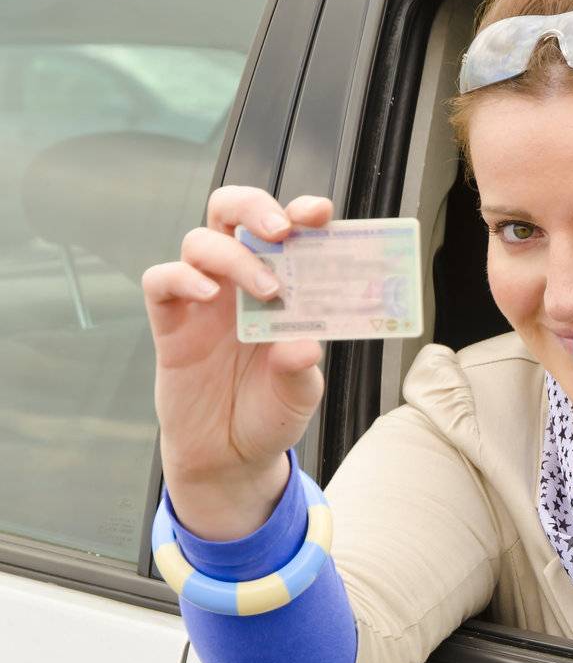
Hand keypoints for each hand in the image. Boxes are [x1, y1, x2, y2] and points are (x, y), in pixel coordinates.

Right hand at [141, 185, 332, 539]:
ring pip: (201, 241)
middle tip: (281, 231)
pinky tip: (208, 294)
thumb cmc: (271, 411)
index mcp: (281, 285)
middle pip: (231, 212)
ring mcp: (202, 299)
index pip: (285, 230)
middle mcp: (239, 282)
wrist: (230, 455)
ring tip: (267, 292)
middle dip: (254, 207)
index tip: (321, 213)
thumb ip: (300, 367)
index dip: (300, 212)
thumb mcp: (299, 393)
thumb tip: (303, 345)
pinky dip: (181, 278)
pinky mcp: (170, 323)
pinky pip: (161, 281)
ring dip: (234, 255)